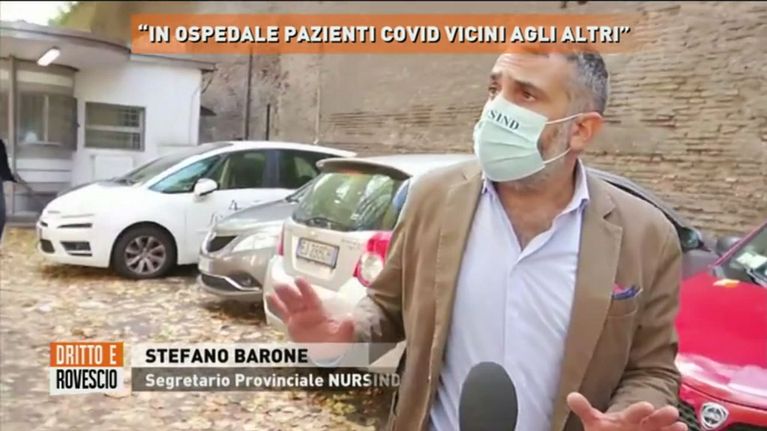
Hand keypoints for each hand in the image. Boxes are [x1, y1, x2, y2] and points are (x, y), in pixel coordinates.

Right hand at [266, 277, 354, 343]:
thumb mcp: (343, 335)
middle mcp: (308, 312)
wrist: (329, 355)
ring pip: (289, 304)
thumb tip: (349, 319)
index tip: (298, 279)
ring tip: (274, 287)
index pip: (311, 297)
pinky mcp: (292, 326)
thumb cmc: (336, 342)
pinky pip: (282, 315)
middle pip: (297, 299)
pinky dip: (275, 306)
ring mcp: (299, 318)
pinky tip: (269, 297)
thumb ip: (346, 327)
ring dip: (281, 296)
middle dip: (289, 292)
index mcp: (320, 312)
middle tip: (281, 284)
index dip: (304, 289)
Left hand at [567, 392, 687, 430]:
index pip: (633, 412)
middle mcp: (642, 423)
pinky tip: (683, 430)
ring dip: (671, 427)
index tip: (647, 405)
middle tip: (672, 411)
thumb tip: (571, 396)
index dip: (639, 409)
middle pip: (652, 419)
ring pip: (662, 429)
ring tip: (681, 425)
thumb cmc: (607, 429)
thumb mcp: (595, 422)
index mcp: (626, 417)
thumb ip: (585, 410)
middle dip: (661, 415)